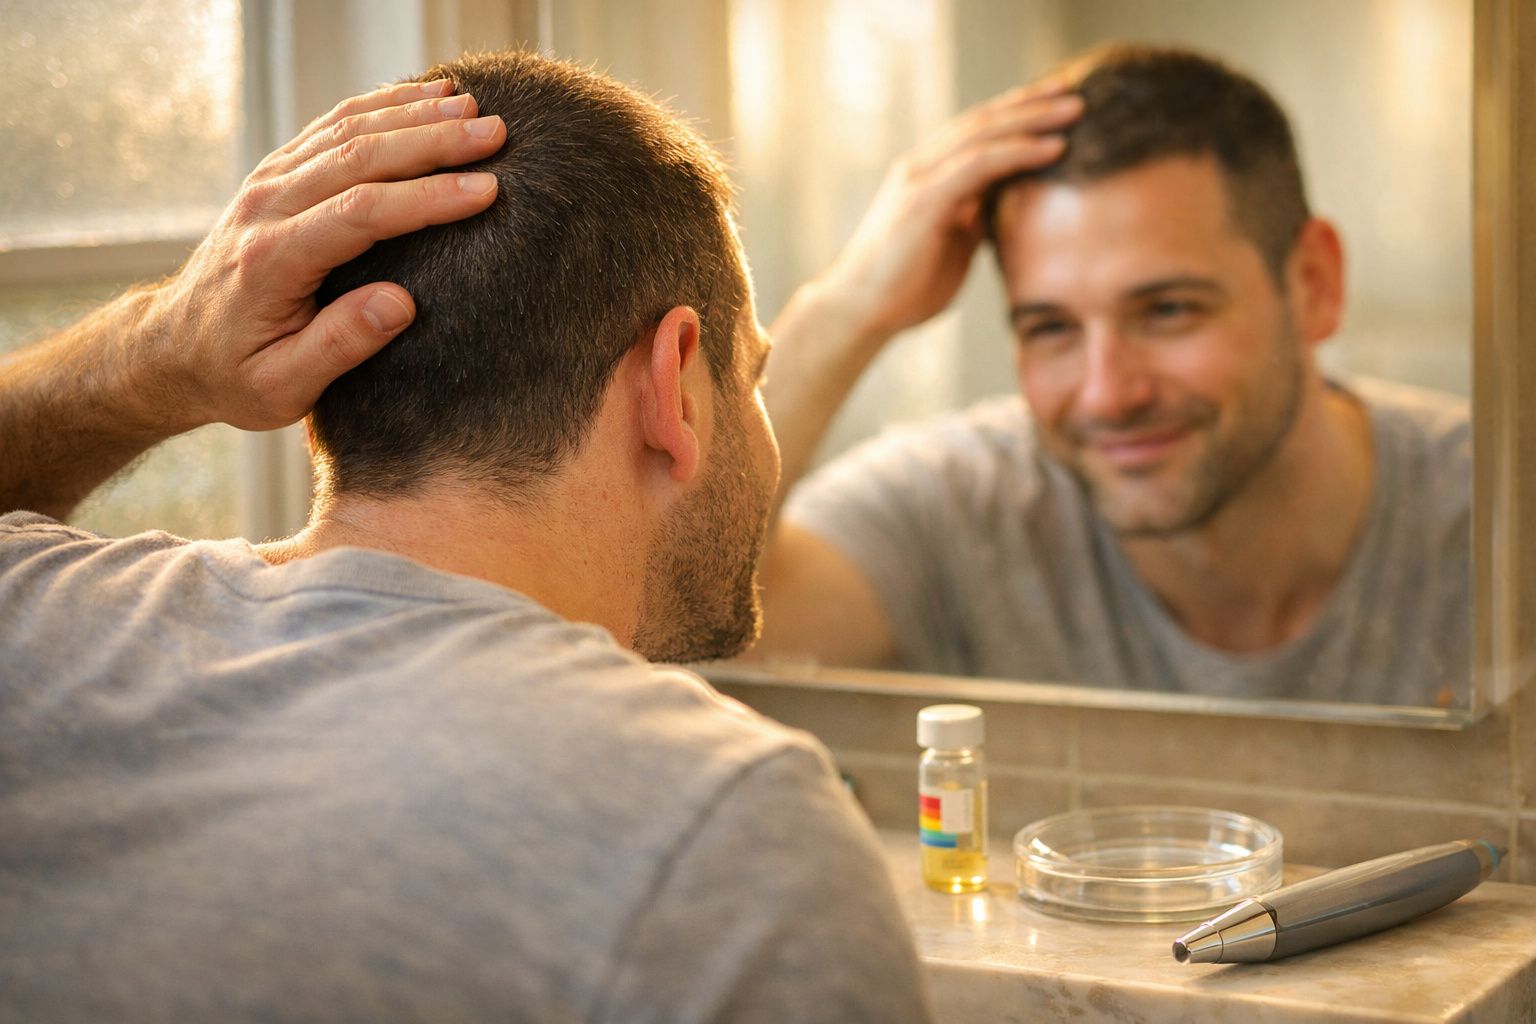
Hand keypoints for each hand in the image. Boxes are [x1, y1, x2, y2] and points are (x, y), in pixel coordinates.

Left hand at [146, 78, 505, 432]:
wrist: (173, 349)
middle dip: (434, 141)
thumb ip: (340, 345)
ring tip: (471, 107)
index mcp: (273, 260)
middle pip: (359, 157)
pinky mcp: (274, 176)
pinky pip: (332, 127)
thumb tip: (401, 303)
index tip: (485, 190)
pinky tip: (422, 96)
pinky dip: (380, 106)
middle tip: (496, 133)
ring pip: (347, 132)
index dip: (427, 199)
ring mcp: (267, 184)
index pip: (361, 213)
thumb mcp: (282, 386)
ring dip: (413, 114)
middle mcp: (266, 208)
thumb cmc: (235, 374)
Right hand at [813, 80, 1081, 345]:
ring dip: (1032, 119)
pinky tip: (1052, 148)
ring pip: (983, 133)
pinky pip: (978, 163)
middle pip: (983, 120)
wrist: (860, 311)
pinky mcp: (923, 199)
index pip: (977, 131)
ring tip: (1074, 110)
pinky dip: (1018, 152)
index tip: (1057, 104)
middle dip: (1031, 103)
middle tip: (1075, 91)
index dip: (1017, 114)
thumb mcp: (951, 243)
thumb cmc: (903, 287)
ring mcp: (920, 179)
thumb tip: (1003, 204)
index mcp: (926, 175)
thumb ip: (973, 217)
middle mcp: (921, 166)